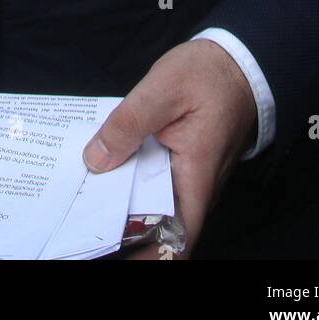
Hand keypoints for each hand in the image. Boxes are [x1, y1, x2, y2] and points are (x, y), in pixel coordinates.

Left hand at [82, 39, 256, 258]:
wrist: (237, 62)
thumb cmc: (209, 74)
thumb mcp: (162, 88)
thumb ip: (127, 124)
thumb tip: (95, 161)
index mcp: (196, 177)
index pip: (175, 241)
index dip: (144, 257)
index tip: (107, 253)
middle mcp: (196, 188)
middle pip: (158, 229)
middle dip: (122, 233)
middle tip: (81, 223)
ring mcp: (190, 179)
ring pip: (154, 209)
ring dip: (123, 209)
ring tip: (82, 203)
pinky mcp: (183, 167)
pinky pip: (155, 186)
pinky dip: (130, 185)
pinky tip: (103, 174)